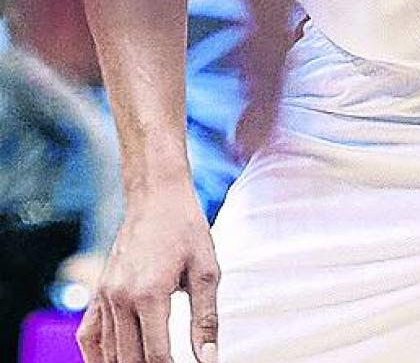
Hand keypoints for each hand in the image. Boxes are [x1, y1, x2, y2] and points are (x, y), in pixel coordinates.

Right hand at [77, 181, 218, 362]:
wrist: (157, 196)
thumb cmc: (186, 228)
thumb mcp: (207, 269)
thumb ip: (205, 318)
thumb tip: (208, 358)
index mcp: (150, 293)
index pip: (156, 356)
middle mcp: (120, 299)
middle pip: (129, 360)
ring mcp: (104, 297)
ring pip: (107, 353)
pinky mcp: (97, 293)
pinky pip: (88, 337)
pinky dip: (97, 357)